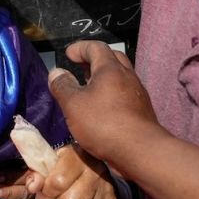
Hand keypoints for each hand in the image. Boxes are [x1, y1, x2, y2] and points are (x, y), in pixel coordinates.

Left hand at [0, 143, 116, 198]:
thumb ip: (36, 174)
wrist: (96, 173)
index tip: (49, 188)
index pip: (58, 181)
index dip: (48, 189)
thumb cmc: (66, 168)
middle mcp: (96, 171)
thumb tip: (33, 186)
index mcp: (77, 156)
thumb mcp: (50, 164)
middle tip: (60, 198)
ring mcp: (107, 189)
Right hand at [46, 41, 163, 169]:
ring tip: (88, 88)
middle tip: (80, 67)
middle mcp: (127, 76)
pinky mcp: (142, 111)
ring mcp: (138, 94)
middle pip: (112, 58)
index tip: (68, 54)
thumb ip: (62, 86)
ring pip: (120, 77)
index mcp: (110, 69)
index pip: (96, 47)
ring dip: (104, 77)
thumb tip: (56, 72)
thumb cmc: (103, 123)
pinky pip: (125, 93)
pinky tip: (103, 107)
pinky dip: (112, 93)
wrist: (141, 151)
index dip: (80, 48)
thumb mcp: (73, 105)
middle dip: (95, 59)